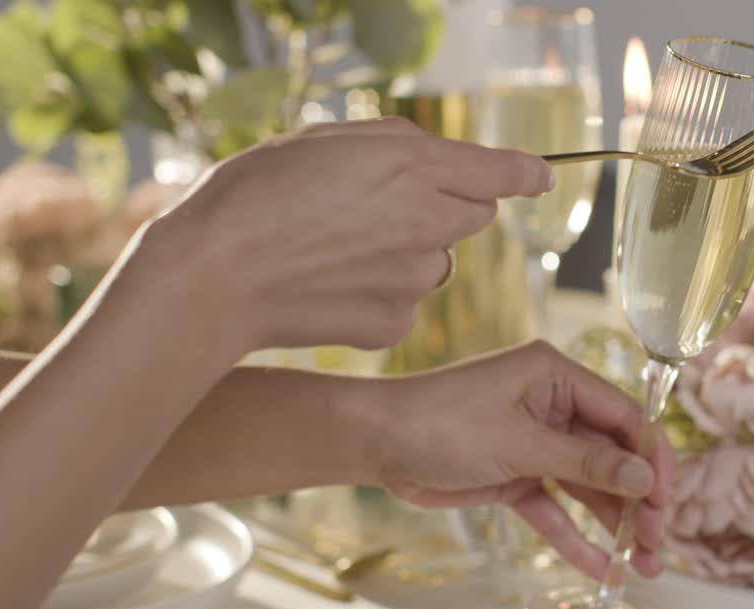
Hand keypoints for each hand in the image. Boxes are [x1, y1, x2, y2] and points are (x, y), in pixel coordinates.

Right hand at [132, 118, 552, 358]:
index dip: (525, 173)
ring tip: (339, 249)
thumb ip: (392, 142)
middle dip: (446, 206)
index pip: (501, 172)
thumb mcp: (321, 140)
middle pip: (475, 214)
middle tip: (384, 207)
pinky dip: (381, 293)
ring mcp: (416, 280)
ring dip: (410, 251)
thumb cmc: (254, 196)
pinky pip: (407, 301)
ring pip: (438, 259)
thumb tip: (430, 155)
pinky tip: (332, 286)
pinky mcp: (395, 323)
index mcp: (413, 167)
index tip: (540, 177)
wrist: (213, 277)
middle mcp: (428, 223)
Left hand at [362, 341, 672, 579]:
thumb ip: (585, 462)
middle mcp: (553, 405)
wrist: (375, 442)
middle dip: (637, 501)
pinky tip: (600, 568)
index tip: (664, 502)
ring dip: (614, 524)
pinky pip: (555, 507)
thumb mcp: (520, 442)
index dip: (651, 460)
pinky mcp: (515, 475)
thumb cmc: (440, 422)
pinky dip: (574, 536)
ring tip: (642, 566)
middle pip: (612, 456)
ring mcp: (535, 442)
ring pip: (588, 486)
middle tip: (655, 543)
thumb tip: (645, 477)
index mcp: (558, 376)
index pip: (624, 417)